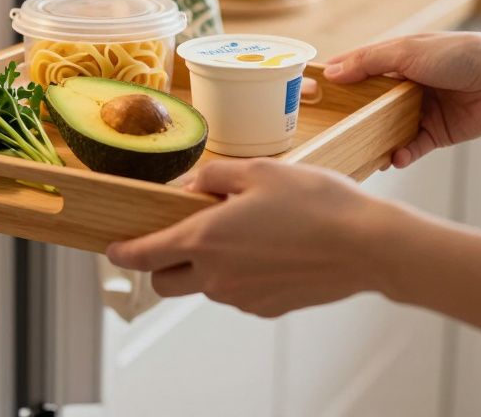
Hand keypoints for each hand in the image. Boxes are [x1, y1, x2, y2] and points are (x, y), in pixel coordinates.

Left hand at [106, 160, 396, 317]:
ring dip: (205, 266)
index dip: (122, 251)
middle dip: (160, 261)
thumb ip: (212, 177)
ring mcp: (241, 297)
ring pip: (203, 286)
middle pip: (164, 280)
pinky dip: (238, 275)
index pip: (144, 254)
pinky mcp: (266, 309)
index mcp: (205, 239)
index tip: (113, 247)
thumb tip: (188, 187)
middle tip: (179, 235)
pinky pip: (236, 293)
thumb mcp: (259, 170)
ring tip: (242, 233)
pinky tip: (268, 251)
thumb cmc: (316, 203)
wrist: (367, 246)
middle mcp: (216, 275)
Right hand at [323, 32, 480, 166]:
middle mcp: (405, 86)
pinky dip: (403, 154)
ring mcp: (420, 110)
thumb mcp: (408, 51)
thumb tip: (332, 72)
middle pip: (370, 105)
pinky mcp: (436, 133)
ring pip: (388, 130)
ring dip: (377, 141)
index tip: (313, 94)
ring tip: (366, 152)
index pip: (358, 69)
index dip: (337, 80)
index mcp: (397, 60)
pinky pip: (412, 147)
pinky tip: (397, 158)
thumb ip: (370, 62)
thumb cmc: (461, 55)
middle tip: (331, 131)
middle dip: (353, 119)